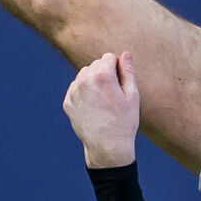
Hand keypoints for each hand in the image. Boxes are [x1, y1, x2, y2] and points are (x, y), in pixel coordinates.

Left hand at [63, 52, 140, 168]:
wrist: (107, 147)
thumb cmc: (124, 121)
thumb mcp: (132, 95)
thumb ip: (128, 71)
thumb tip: (125, 54)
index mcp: (102, 75)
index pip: (108, 57)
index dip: (117, 68)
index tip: (120, 84)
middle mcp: (85, 80)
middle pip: (95, 64)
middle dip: (104, 73)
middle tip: (112, 94)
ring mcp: (74, 92)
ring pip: (84, 75)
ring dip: (93, 81)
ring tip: (102, 100)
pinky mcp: (67, 102)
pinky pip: (76, 88)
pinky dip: (84, 93)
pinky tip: (93, 106)